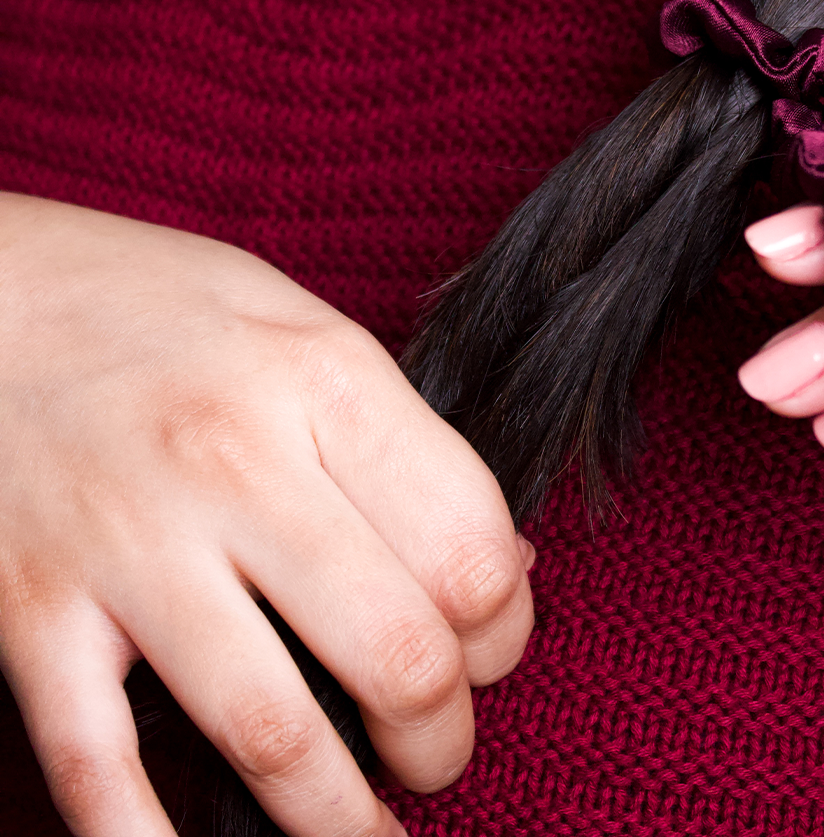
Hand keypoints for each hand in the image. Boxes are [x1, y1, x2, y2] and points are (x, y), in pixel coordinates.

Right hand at [0, 194, 533, 836]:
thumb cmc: (166, 306)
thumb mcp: (311, 330)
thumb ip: (407, 443)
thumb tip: (506, 565)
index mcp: (329, 382)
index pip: (472, 549)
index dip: (509, 628)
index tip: (495, 649)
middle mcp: (238, 462)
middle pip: (399, 652)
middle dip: (442, 734)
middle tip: (438, 745)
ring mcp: (130, 544)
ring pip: (273, 732)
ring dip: (343, 817)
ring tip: (371, 829)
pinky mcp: (32, 611)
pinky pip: (101, 771)